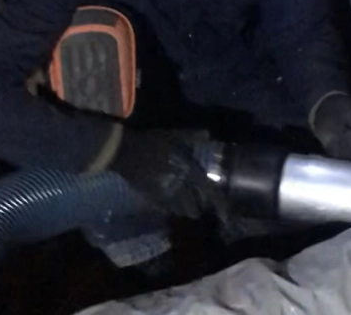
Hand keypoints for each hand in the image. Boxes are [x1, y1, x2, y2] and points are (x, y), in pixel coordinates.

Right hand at [110, 128, 226, 219]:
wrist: (125, 152)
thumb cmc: (151, 142)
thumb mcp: (173, 135)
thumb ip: (191, 136)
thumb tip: (208, 135)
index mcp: (187, 171)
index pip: (208, 192)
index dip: (218, 204)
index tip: (225, 215)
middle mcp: (179, 187)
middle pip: (195, 205)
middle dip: (202, 210)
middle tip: (207, 211)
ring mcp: (164, 194)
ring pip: (181, 210)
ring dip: (189, 211)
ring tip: (193, 212)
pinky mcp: (151, 198)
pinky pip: (167, 209)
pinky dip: (174, 210)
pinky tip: (175, 209)